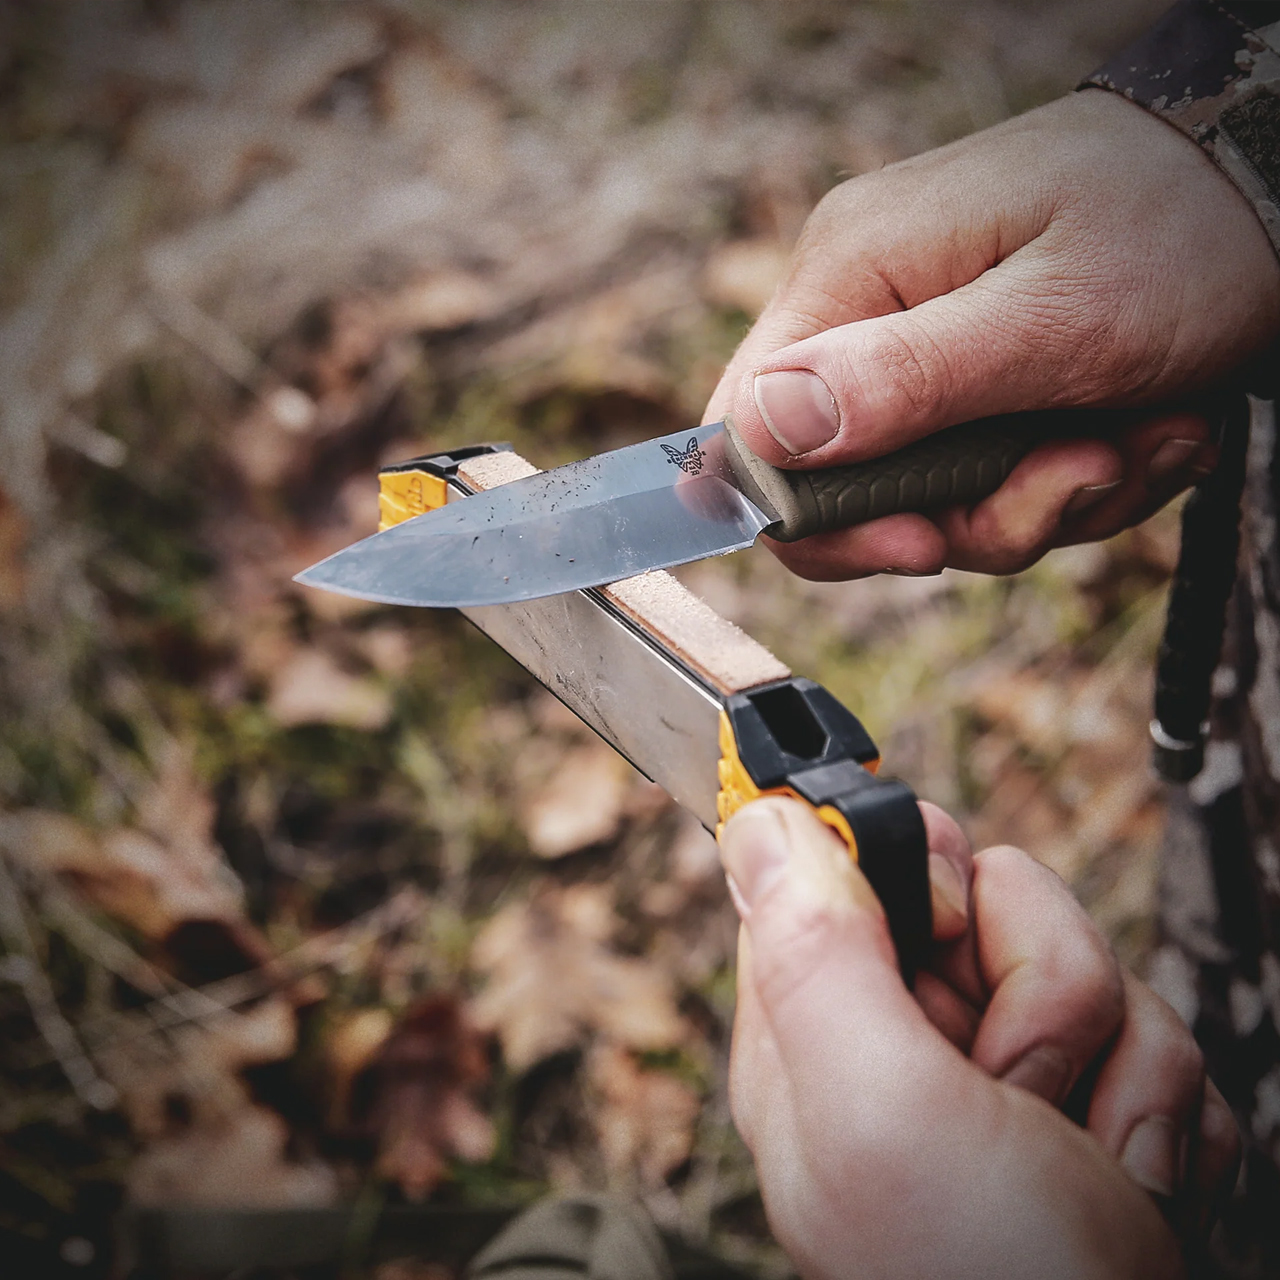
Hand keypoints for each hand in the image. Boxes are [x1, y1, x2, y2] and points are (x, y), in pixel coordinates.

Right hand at [703, 90, 1279, 579]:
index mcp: (853, 274)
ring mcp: (924, 350)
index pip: (751, 436)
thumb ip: (900, 382)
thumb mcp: (1051, 320)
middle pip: (853, 488)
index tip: (928, 543)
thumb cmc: (1181, 227)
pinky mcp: (977, 381)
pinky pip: (993, 481)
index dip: (821, 521)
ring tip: (1145, 439)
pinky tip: (1148, 430)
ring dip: (1049, 500)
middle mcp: (871, 313)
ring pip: (936, 499)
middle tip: (1082, 474)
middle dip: (976, 515)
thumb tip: (759, 436)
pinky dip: (1074, 482)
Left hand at [719, 797, 1239, 1279]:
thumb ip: (817, 955)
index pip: (851, 867)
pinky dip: (1163, 1110)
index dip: (918, 876)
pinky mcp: (1095, 1106)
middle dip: (1041, 984)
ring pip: (1083, 965)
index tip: (950, 928)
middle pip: (986, 899)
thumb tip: (761, 817)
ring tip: (1087, 1161)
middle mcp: (906, 1046)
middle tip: (1020, 1082)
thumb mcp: (880, 1108)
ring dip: (1116, 1063)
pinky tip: (1131, 1183)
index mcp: (821, 1032)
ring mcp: (1006, 1077)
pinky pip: (1153, 1036)